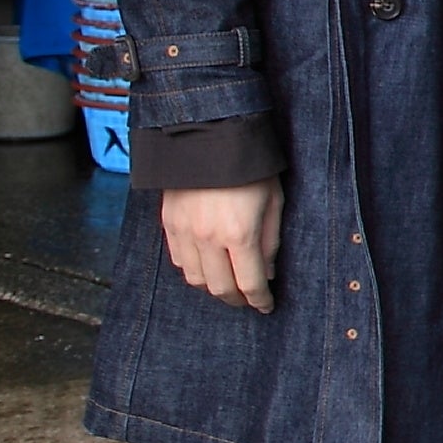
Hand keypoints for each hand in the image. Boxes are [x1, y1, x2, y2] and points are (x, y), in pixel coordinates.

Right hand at [161, 178, 285, 311]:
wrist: (208, 136)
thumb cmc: (250, 167)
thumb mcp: (273, 201)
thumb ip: (270, 241)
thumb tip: (266, 272)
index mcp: (239, 234)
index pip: (248, 283)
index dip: (259, 300)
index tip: (266, 306)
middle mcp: (208, 239)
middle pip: (219, 288)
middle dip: (236, 299)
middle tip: (248, 299)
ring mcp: (184, 232)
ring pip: (195, 279)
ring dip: (213, 287)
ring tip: (228, 284)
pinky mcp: (169, 223)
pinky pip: (179, 260)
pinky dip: (194, 269)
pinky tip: (207, 265)